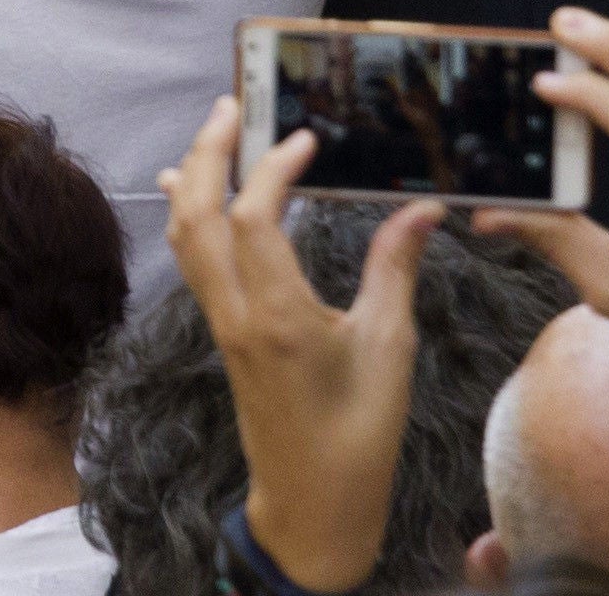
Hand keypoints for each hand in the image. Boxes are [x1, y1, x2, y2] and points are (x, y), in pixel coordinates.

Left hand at [162, 100, 430, 595]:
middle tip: (234, 104)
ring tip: (216, 131)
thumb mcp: (390, 349)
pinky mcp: (223, 332)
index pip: (253, 216)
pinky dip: (191, 214)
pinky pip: (193, 260)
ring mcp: (222, 322)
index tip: (305, 135)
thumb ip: (394, 269)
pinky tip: (192, 190)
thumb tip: (422, 207)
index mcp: (277, 316)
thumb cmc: (360, 435)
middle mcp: (237, 312)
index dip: (274, 166)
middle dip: (211, 150)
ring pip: (186, 233)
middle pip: (200, 212)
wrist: (313, 504)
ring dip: (196, 176)